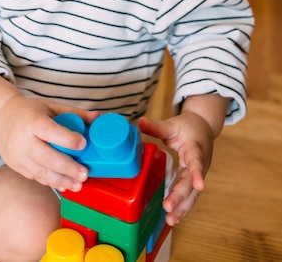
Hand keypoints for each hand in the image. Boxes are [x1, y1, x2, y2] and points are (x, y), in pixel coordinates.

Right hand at [0, 94, 98, 191]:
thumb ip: (74, 113)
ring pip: (42, 172)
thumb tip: (98, 117)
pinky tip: (65, 185)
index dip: (66, 139)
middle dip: (68, 168)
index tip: (82, 144)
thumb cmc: (29, 111)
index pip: (49, 131)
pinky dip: (51, 182)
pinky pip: (36, 177)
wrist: (0, 118)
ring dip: (62, 180)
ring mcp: (18, 156)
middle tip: (85, 174)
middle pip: (47, 157)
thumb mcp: (50, 106)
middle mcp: (23, 140)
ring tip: (79, 185)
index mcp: (32, 121)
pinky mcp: (17, 166)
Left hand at [138, 110, 214, 225]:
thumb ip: (156, 126)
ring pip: (192, 194)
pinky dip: (183, 207)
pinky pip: (189, 196)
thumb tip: (140, 122)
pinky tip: (174, 218)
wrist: (204, 128)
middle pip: (191, 183)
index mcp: (195, 149)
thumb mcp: (172, 124)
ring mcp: (198, 174)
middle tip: (168, 208)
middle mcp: (200, 164)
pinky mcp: (193, 180)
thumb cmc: (188, 127)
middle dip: (180, 196)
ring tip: (171, 220)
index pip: (196, 161)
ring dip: (182, 208)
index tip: (199, 185)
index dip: (197, 173)